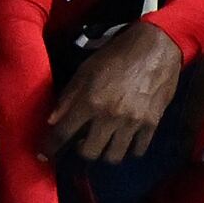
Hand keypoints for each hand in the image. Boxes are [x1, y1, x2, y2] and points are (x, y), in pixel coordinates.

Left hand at [46, 20, 184, 165]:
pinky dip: (130, 150)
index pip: (62, 135)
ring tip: (106, 144)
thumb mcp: (86, 70)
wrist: (157, 46)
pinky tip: (127, 142)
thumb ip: (68, 97)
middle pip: (89, 153)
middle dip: (82, 151)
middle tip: (83, 143)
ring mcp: (133, 122)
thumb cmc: (117, 55)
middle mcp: (109, 117)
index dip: (50, 148)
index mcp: (89, 102)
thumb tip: (52, 121)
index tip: (46, 155)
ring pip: (114, 157)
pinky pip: (139, 149)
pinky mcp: (153, 122)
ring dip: (106, 153)